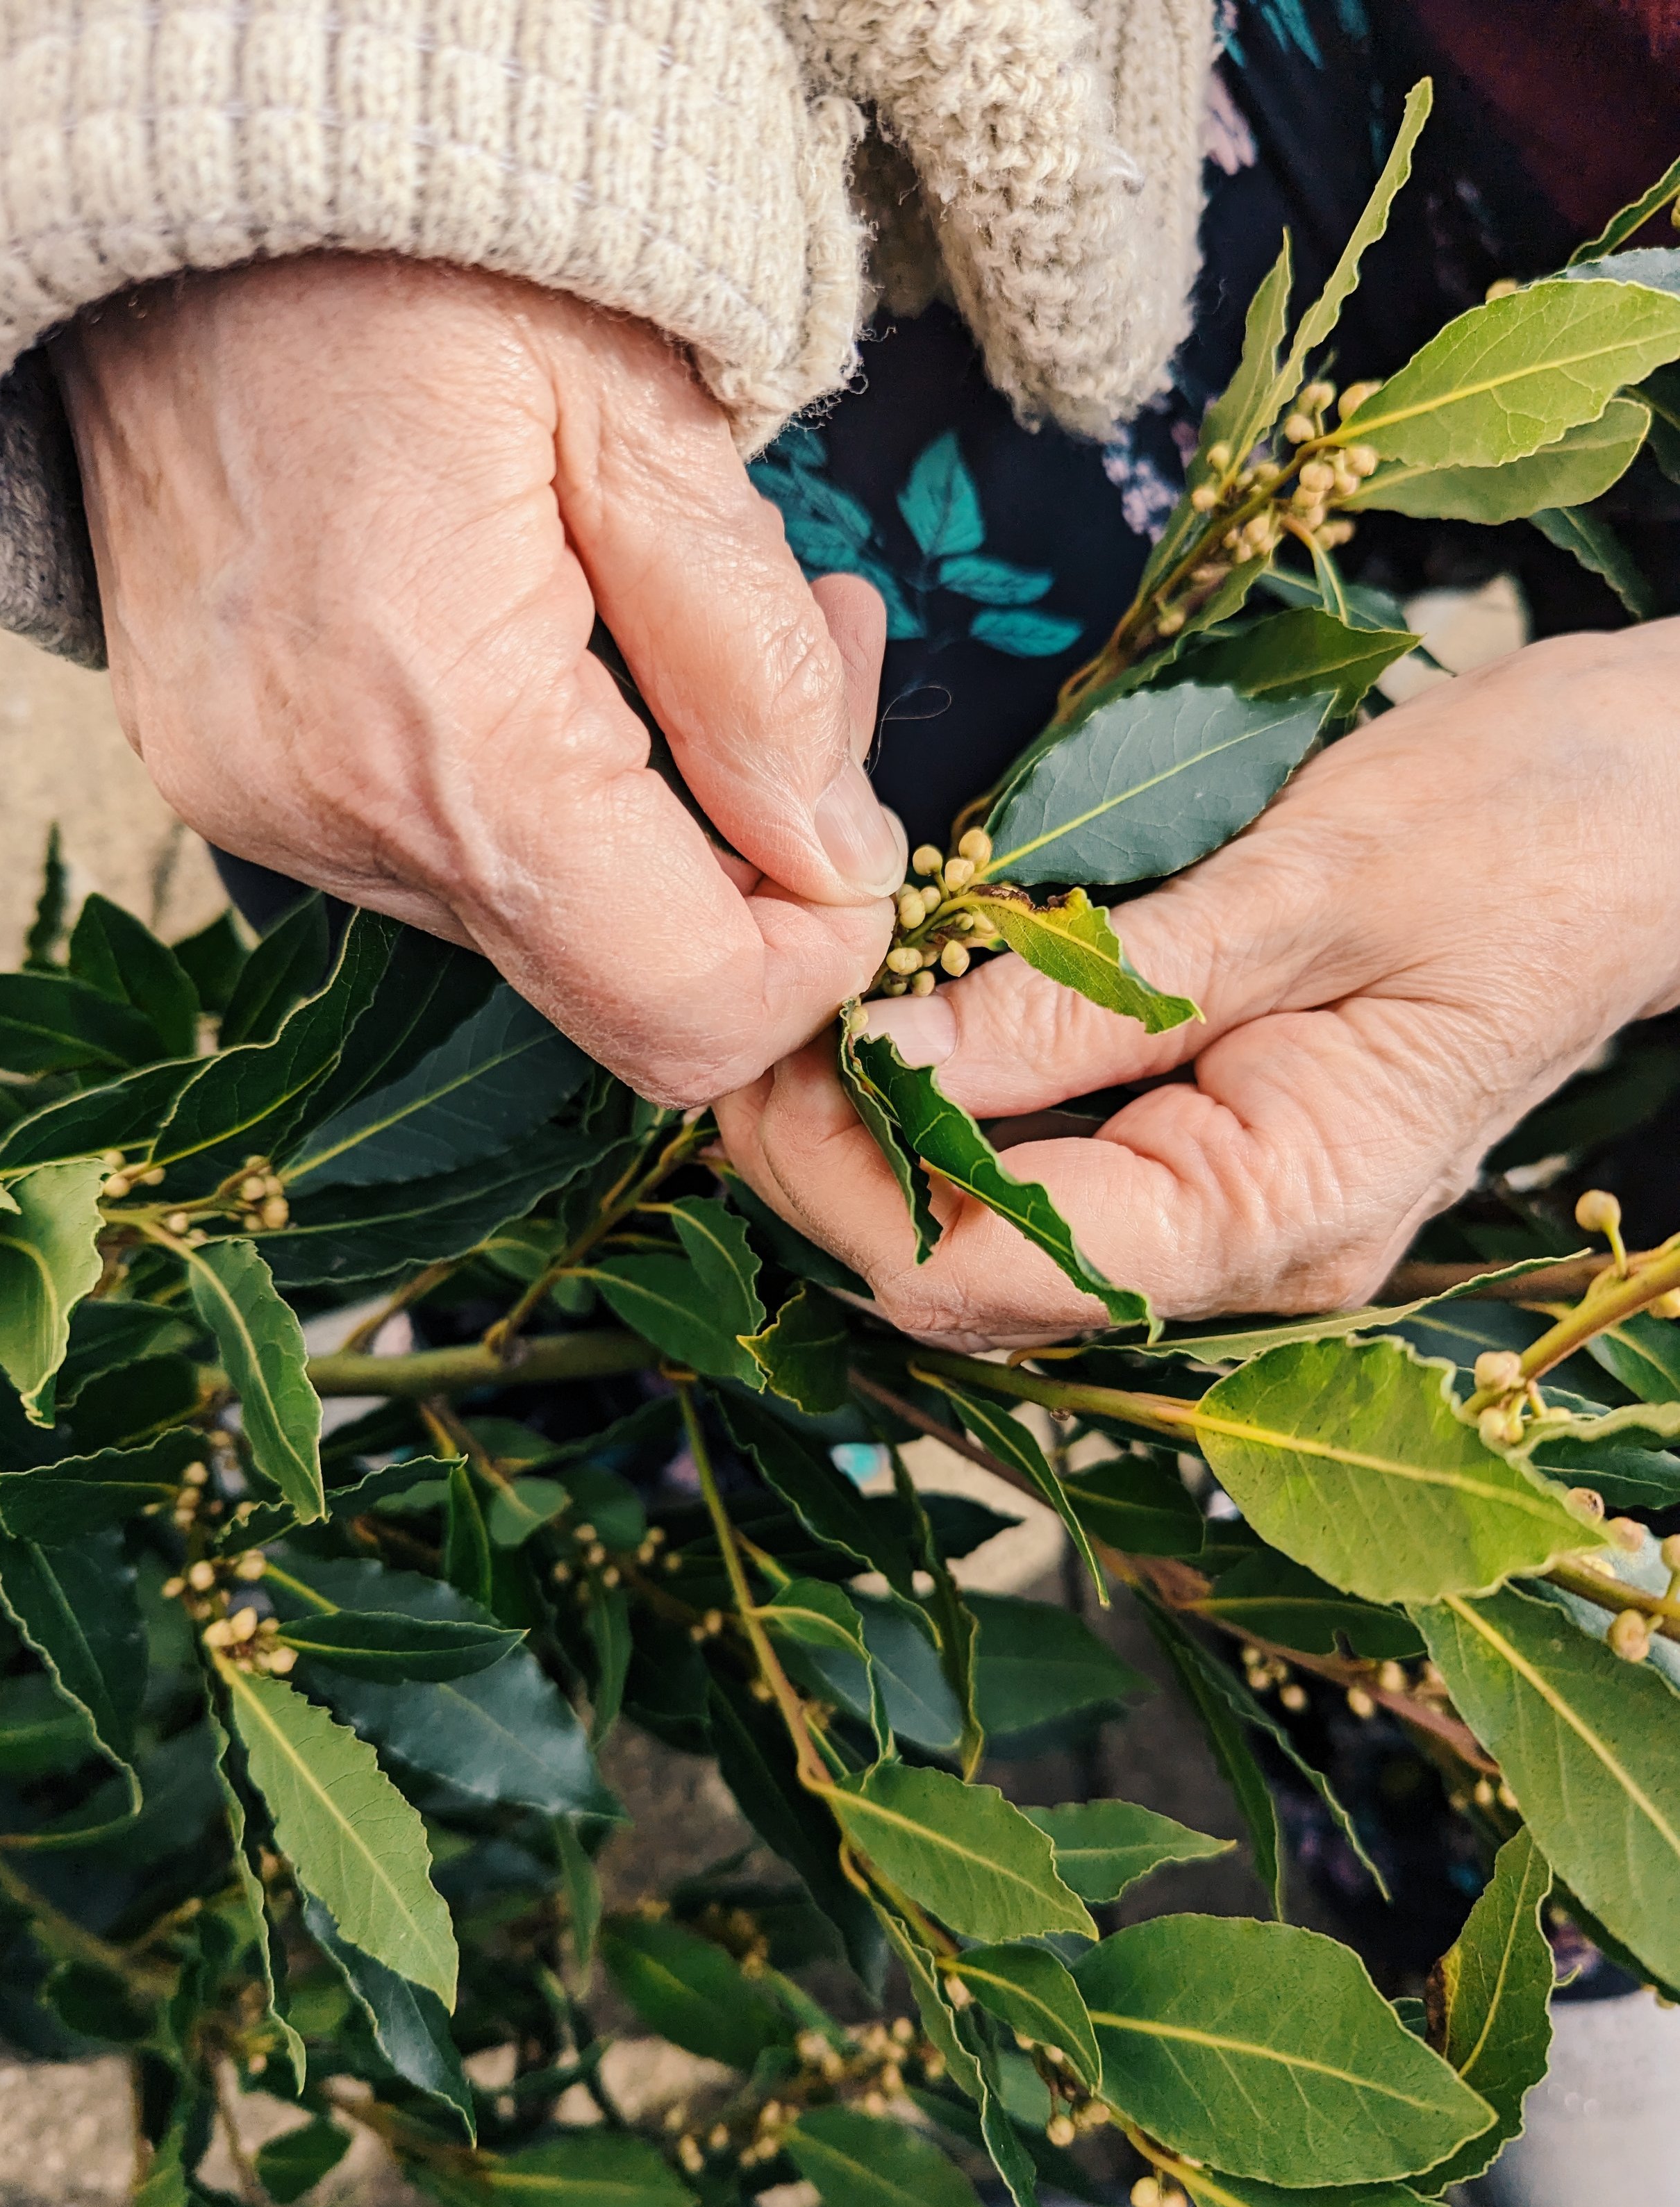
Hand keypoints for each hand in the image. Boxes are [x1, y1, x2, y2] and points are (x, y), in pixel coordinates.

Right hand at [53, 256, 901, 1104]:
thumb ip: (754, 666)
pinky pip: (446, 861)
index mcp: (442, 729)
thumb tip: (838, 857)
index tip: (860, 831)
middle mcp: (328, 813)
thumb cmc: (423, 245)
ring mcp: (264, 808)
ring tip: (682, 607)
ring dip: (657, 817)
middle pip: (616, 984)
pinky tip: (574, 643)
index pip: (681, 1005)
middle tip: (811, 652)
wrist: (185, 167)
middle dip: (751, 864)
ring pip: (538, 925)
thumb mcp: (648, 410)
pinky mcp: (238, 781)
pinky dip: (551, 794)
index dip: (815, 963)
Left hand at [718, 624, 1679, 1344]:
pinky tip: (896, 1017)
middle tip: (743, 1030)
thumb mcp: (1300, 892)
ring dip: (879, 1136)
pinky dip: (953, 1104)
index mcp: (1281, 1216)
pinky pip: (1045, 1170)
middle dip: (837, 1168)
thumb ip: (1084, 998)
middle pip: (974, 1274)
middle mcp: (1246, 1258)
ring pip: (994, 1233)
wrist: (1661, 807)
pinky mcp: (1213, 1151)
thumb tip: (885, 1056)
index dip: (845, 1186)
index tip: (757, 1062)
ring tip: (797, 1015)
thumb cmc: (1532, 827)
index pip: (994, 1274)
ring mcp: (1229, 1215)